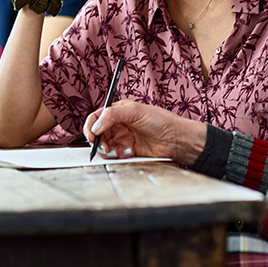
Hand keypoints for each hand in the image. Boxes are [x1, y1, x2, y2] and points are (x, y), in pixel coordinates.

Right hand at [83, 100, 207, 165]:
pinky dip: (117, 155)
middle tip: (103, 146)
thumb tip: (96, 126)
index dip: (91, 126)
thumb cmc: (160, 121)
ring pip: (105, 146)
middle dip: (98, 141)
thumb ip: (112, 115)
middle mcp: (119, 124)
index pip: (96, 117)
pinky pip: (115, 155)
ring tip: (116, 151)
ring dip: (107, 150)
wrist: (176, 139)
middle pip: (98, 134)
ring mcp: (123, 138)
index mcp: (118, 111)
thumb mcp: (135, 111)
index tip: (92, 135)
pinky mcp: (128, 151)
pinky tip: (127, 152)